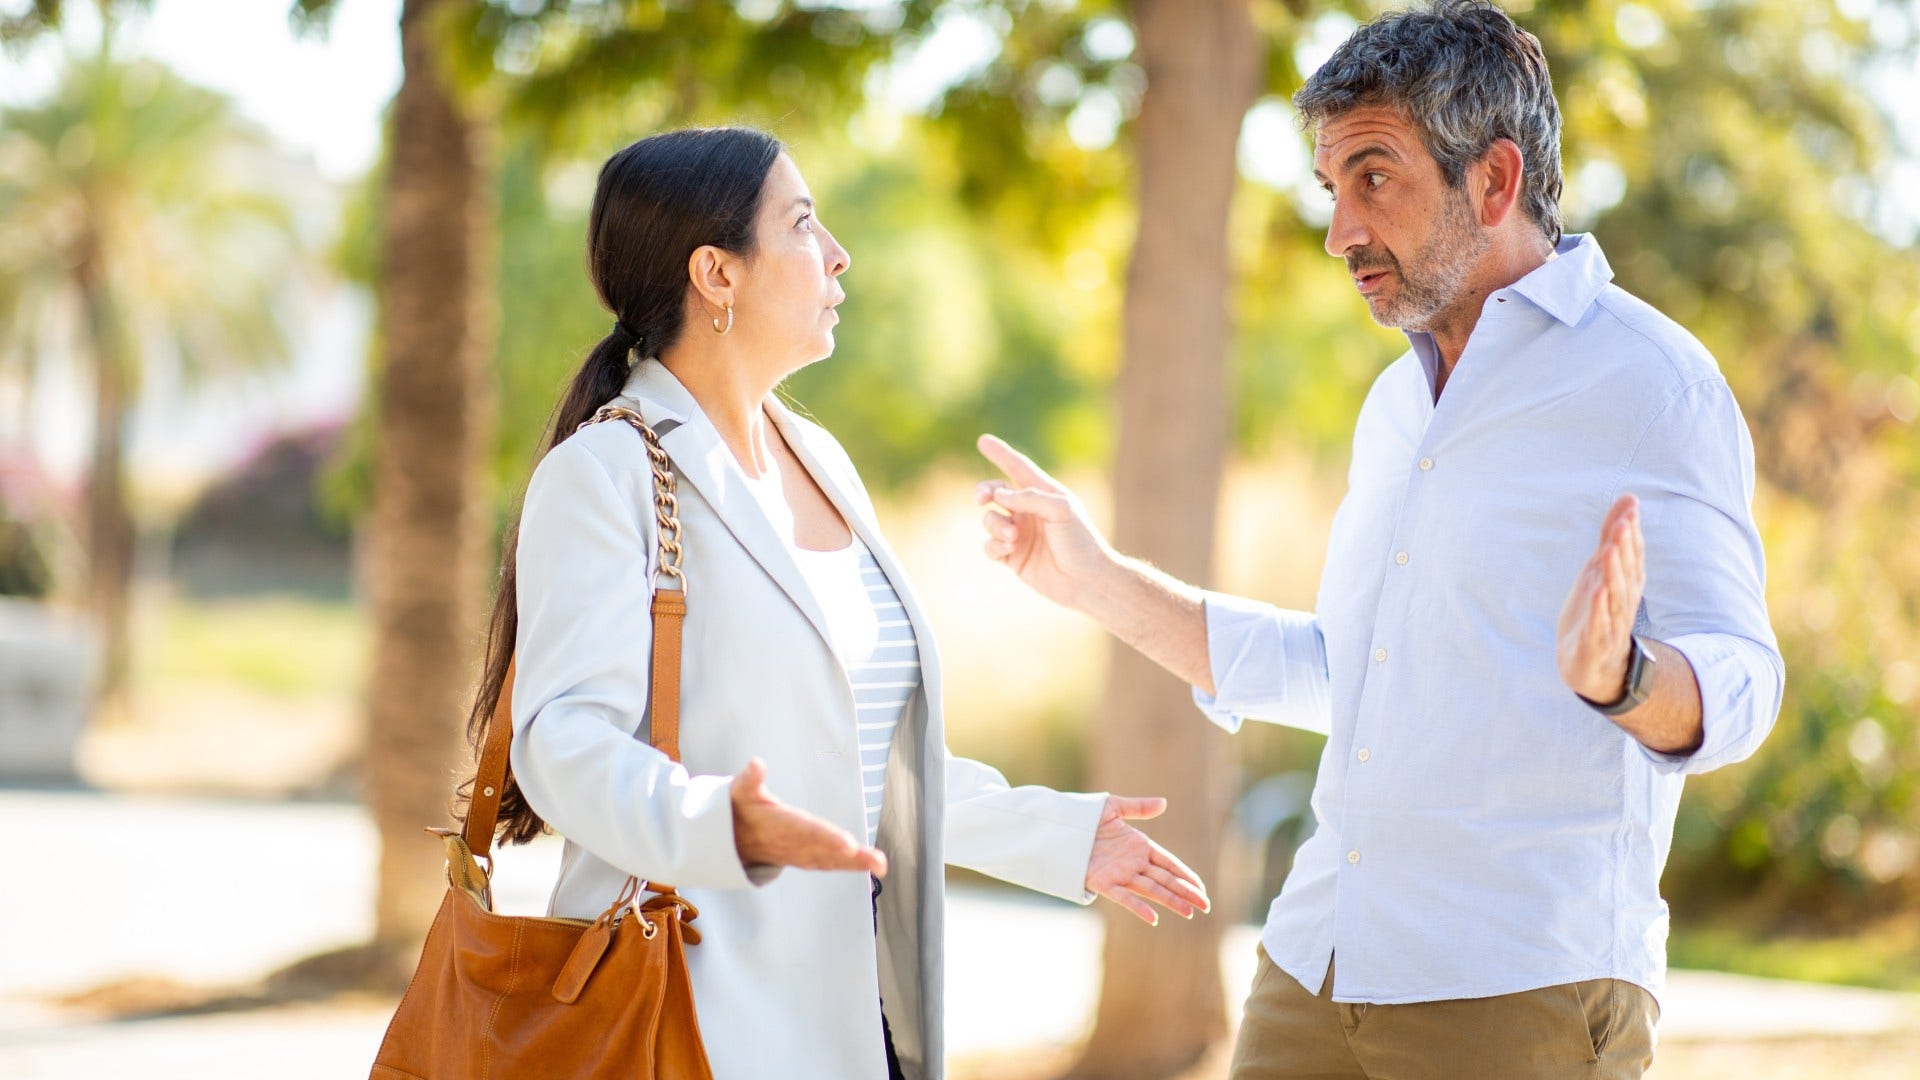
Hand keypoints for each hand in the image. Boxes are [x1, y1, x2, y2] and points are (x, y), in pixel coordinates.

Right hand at [730, 758, 886, 876]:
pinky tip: (868, 866)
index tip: (849, 845)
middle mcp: (793, 843)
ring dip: (856, 864)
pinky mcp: (805, 857)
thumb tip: (755, 763)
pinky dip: (848, 865)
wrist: (731, 840)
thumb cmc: (742, 809)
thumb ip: (750, 779)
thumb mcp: (740, 791)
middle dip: (852, 857)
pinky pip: (829, 863)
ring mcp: (800, 853)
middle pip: (827, 851)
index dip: (827, 839)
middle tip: (877, 862)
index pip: (808, 832)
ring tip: (880, 865)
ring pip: (831, 860)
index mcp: (782, 826)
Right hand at [975, 434, 1114, 608]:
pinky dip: (993, 545)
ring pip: (989, 520)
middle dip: (984, 491)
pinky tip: (1008, 549)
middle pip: (994, 492)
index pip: (1018, 468)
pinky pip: (989, 546)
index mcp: (1044, 494)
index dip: (1000, 454)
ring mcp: (1019, 534)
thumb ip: (1030, 497)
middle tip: (983, 498)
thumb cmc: (1081, 541)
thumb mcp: (1062, 510)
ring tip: (1013, 536)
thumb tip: (999, 493)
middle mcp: (1028, 512)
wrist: (1086, 581)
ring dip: (995, 524)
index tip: (983, 440)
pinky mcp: (1012, 557)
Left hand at [1084, 795, 1210, 926]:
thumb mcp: (1113, 807)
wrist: (1059, 828)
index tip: (1201, 887)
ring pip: (1151, 890)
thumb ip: (1138, 808)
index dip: (1185, 875)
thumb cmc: (1085, 816)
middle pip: (1165, 880)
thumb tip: (1164, 803)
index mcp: (1139, 846)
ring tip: (1189, 913)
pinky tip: (1153, 918)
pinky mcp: (1103, 883)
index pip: (1168, 863)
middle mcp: (1133, 863)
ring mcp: (1119, 874)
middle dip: (1185, 892)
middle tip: (1205, 905)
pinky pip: (1123, 897)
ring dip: (1170, 901)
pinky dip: (1138, 907)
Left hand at [1557, 494, 1645, 702]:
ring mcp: (1611, 622)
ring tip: (1607, 550)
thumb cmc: (1598, 611)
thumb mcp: (1601, 570)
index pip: (1631, 555)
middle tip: (1622, 523)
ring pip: (1614, 595)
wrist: (1594, 666)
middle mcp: (1623, 600)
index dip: (1631, 532)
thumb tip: (1628, 498)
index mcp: (1626, 583)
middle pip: (1624, 572)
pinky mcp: (1596, 642)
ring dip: (1612, 573)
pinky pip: (1599, 624)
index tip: (1630, 507)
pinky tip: (1597, 592)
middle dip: (1623, 548)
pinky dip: (1598, 608)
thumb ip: (1613, 536)